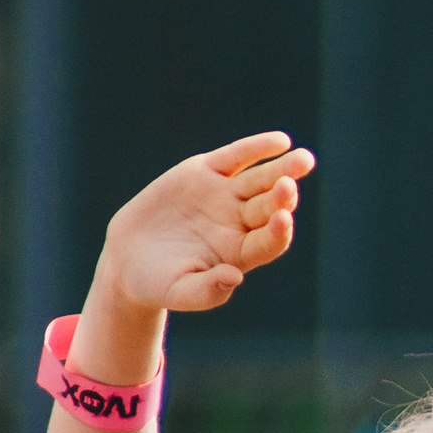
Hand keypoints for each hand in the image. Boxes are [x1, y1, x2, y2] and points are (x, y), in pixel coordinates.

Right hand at [97, 133, 313, 318]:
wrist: (128, 258)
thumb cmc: (158, 283)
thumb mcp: (179, 291)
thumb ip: (207, 290)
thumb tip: (236, 277)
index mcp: (240, 253)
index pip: (268, 242)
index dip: (277, 232)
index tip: (283, 220)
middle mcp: (239, 223)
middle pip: (268, 207)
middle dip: (281, 196)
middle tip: (289, 185)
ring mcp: (225, 196)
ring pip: (259, 180)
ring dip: (282, 168)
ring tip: (304, 159)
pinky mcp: (207, 172)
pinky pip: (236, 157)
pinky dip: (256, 148)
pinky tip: (281, 141)